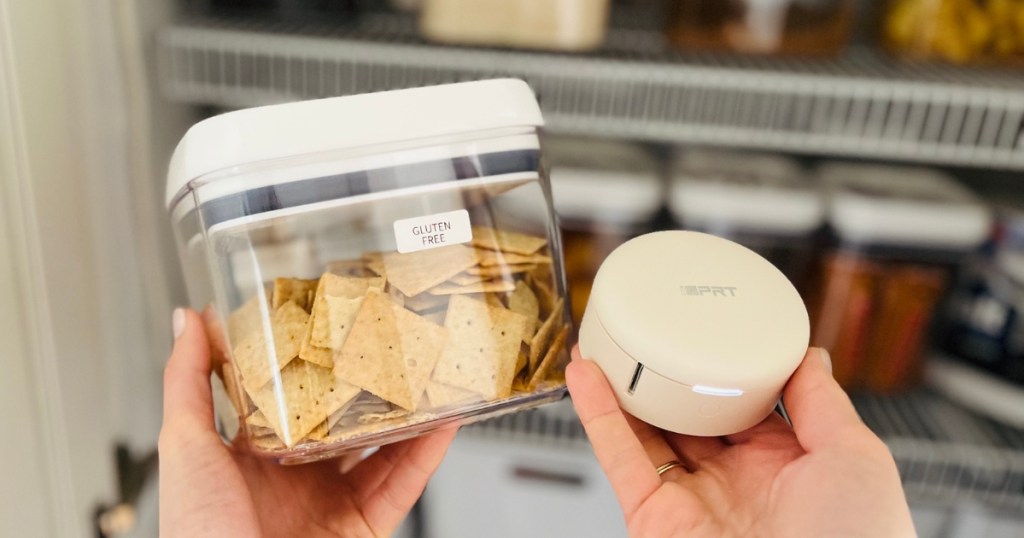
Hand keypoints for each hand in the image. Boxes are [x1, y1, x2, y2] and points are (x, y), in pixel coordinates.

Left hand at [159, 308, 456, 537]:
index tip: (335, 331)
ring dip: (410, 419)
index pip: (293, 401)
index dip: (316, 367)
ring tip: (428, 380)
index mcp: (253, 459)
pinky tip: (442, 426)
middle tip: (392, 350)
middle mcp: (296, 480)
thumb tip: (188, 320)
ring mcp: (332, 505)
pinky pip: (403, 488)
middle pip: (346, 425)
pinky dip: (427, 458)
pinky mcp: (364, 529)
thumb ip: (187, 382)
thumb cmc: (197, 530)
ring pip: (383, 453)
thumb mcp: (184, 445)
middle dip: (371, 389)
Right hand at [567, 346, 914, 536]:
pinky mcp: (653, 517)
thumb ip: (823, 402)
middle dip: (666, 373)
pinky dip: (597, 415)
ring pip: (645, 431)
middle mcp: (734, 483)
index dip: (722, 367)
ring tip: (606, 337)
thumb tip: (810, 353)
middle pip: (687, 415)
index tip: (708, 327)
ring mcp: (691, 500)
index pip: (744, 405)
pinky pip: (620, 459)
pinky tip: (586, 374)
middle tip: (647, 325)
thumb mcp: (854, 458)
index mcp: (785, 468)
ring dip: (621, 385)